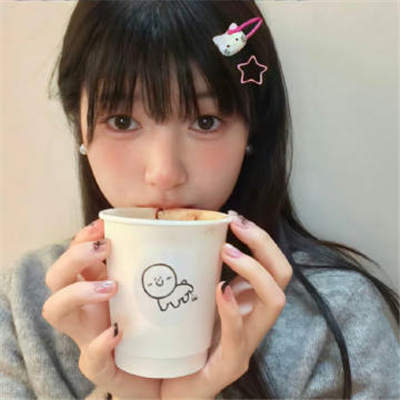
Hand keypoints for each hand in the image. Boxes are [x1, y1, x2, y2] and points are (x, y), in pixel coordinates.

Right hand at [42, 220, 160, 398]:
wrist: (172, 370)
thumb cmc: (166, 322)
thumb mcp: (165, 288)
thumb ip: (167, 263)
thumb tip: (183, 229)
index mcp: (99, 284)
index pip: (76, 254)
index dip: (81, 238)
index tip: (103, 225)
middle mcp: (87, 307)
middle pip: (55, 277)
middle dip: (73, 257)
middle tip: (105, 248)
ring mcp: (89, 336)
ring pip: (56, 310)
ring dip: (78, 292)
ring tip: (112, 286)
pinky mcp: (104, 367)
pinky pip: (89, 359)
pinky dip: (100, 344)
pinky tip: (118, 331)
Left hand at [160, 215, 292, 398]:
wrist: (168, 386)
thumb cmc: (180, 339)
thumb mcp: (192, 299)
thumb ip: (198, 275)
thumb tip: (191, 237)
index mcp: (245, 302)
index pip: (271, 265)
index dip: (260, 239)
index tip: (235, 218)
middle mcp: (252, 320)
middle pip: (282, 277)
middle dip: (264, 245)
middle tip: (237, 225)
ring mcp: (245, 343)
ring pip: (273, 302)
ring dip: (253, 270)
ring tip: (228, 251)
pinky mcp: (229, 366)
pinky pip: (239, 336)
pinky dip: (233, 310)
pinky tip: (220, 290)